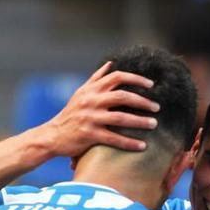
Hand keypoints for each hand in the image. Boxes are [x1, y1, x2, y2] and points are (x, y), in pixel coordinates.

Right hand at [40, 62, 160, 155]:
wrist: (52, 135)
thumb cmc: (71, 114)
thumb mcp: (81, 93)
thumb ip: (96, 79)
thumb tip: (110, 63)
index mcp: (91, 90)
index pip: (116, 76)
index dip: (136, 79)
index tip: (151, 85)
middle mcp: (91, 101)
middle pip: (122, 96)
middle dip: (142, 101)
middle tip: (157, 107)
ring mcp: (90, 118)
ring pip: (120, 118)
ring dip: (140, 121)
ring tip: (154, 124)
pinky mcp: (89, 135)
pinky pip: (114, 139)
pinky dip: (129, 143)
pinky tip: (142, 146)